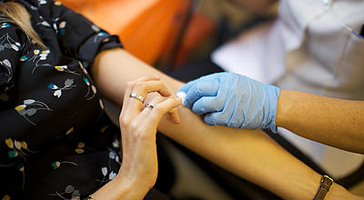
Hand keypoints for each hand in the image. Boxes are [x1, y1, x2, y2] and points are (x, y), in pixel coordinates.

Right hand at [118, 75, 180, 192]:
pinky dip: (171, 103)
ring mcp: (134, 123)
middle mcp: (127, 116)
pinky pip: (158, 108)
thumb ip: (142, 118)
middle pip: (138, 83)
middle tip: (168, 93)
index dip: (147, 80)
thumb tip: (157, 106)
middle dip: (157, 82)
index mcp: (125, 115)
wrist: (133, 177)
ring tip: (176, 108)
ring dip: (169, 97)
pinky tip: (177, 107)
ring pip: (152, 95)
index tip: (161, 86)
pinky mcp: (144, 131)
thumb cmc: (139, 157)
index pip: (131, 85)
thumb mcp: (137, 133)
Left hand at [178, 72, 279, 131]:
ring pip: (201, 107)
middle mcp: (224, 89)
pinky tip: (211, 118)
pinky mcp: (231, 117)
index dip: (187, 90)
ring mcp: (227, 103)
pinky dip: (208, 119)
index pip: (198, 83)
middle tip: (188, 104)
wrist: (271, 105)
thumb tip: (194, 89)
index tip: (182, 95)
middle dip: (189, 100)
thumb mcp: (233, 81)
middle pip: (197, 93)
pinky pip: (211, 119)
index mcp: (223, 79)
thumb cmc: (250, 93)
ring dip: (198, 110)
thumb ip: (215, 84)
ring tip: (200, 110)